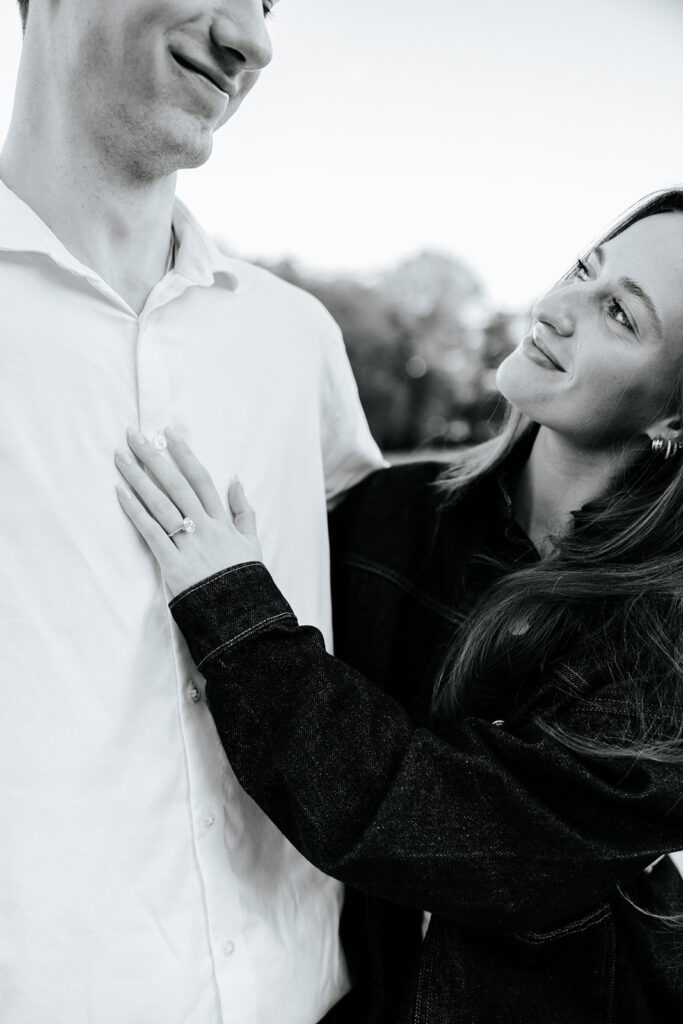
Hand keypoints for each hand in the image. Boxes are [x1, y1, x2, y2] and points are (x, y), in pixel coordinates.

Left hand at [115, 427, 261, 597]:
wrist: (240, 615)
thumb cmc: (243, 580)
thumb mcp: (252, 543)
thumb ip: (244, 511)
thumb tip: (235, 479)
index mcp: (222, 521)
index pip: (201, 479)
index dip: (184, 454)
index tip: (169, 433)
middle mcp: (204, 528)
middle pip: (176, 484)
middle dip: (154, 457)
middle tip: (134, 434)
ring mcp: (188, 545)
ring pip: (160, 504)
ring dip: (138, 477)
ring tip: (120, 456)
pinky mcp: (172, 564)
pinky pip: (151, 532)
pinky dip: (135, 511)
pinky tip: (120, 492)